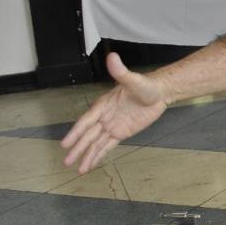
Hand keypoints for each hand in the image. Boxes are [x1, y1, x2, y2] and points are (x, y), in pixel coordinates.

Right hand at [61, 53, 168, 173]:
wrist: (160, 93)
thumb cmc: (146, 85)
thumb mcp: (133, 80)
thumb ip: (121, 71)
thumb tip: (112, 56)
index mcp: (103, 105)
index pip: (86, 122)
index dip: (76, 133)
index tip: (65, 143)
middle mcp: (104, 117)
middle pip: (88, 136)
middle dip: (77, 148)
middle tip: (66, 161)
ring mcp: (112, 125)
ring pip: (96, 143)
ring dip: (87, 155)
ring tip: (78, 168)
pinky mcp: (121, 132)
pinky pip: (107, 145)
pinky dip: (99, 154)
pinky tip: (91, 164)